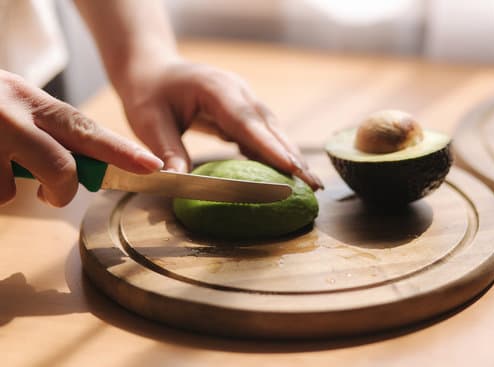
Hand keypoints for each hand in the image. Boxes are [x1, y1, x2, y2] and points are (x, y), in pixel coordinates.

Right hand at [0, 70, 162, 206]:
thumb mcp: (11, 102)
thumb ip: (44, 127)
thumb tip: (75, 168)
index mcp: (29, 99)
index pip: (85, 129)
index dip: (122, 152)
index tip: (152, 166)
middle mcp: (14, 115)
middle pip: (62, 169)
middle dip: (63, 191)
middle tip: (53, 194)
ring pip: (19, 190)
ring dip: (11, 189)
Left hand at [117, 60, 322, 189]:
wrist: (153, 69)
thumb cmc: (148, 94)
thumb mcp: (150, 123)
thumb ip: (168, 151)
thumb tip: (179, 184)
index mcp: (216, 89)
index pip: (247, 122)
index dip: (271, 147)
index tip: (293, 168)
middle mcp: (237, 92)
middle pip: (270, 127)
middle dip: (293, 156)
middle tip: (314, 184)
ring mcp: (243, 98)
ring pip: (273, 130)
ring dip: (289, 156)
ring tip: (308, 183)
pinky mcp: (242, 109)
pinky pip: (263, 133)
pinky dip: (275, 152)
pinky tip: (285, 172)